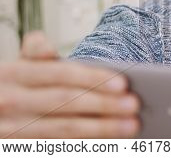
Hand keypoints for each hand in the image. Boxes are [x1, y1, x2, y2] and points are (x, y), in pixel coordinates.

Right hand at [0, 31, 139, 137]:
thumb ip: (35, 52)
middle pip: (66, 103)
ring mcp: (12, 130)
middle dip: (104, 105)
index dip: (92, 79)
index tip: (123, 83)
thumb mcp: (18, 67)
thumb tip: (47, 46)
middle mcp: (11, 101)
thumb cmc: (12, 88)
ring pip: (64, 130)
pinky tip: (107, 143)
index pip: (60, 74)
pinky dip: (85, 146)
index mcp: (14, 74)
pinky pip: (58, 148)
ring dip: (101, 129)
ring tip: (130, 126)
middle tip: (134, 105)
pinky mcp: (19, 149)